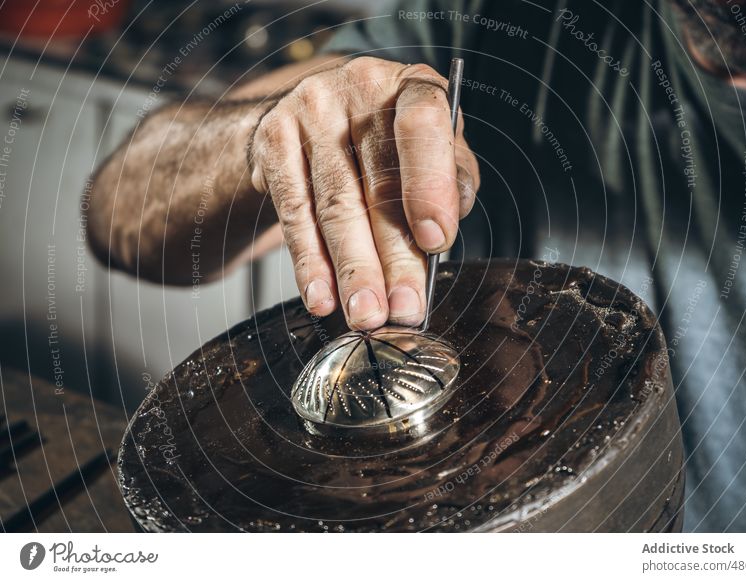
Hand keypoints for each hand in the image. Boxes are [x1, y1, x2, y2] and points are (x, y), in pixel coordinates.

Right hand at [249, 56, 479, 329]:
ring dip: (352, 270)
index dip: (429, 185)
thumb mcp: (433, 147)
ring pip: (334, 206)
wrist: (317, 116)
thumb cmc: (389, 140)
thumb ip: (451, 181)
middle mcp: (359, 89)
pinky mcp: (273, 142)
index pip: (421, 126)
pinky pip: (293, 213)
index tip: (436, 242)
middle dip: (394, 257)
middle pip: (377, 184)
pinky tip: (322, 297)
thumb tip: (448, 227)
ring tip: (366, 315)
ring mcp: (310, 112)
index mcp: (411, 85)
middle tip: (403, 308)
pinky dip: (309, 263)